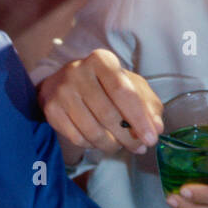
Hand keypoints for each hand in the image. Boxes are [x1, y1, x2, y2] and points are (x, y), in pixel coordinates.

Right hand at [38, 50, 163, 156]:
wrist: (65, 83)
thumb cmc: (105, 86)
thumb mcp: (131, 86)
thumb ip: (148, 105)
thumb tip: (157, 128)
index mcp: (102, 60)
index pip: (123, 92)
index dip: (139, 118)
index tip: (151, 138)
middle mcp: (78, 71)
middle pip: (108, 114)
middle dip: (127, 137)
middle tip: (139, 147)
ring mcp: (62, 91)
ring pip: (92, 131)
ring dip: (111, 145)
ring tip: (120, 145)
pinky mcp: (51, 109)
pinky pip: (77, 138)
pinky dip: (92, 145)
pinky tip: (99, 140)